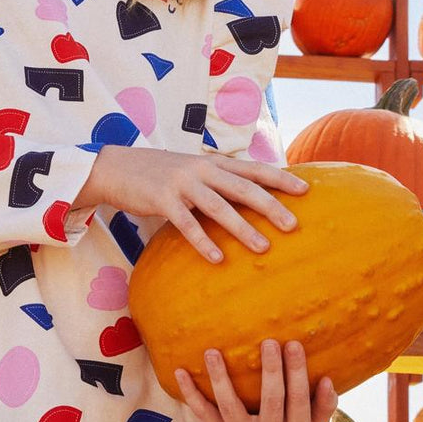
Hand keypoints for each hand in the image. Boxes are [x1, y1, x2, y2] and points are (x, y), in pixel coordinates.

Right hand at [74, 145, 307, 262]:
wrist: (116, 167)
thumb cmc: (159, 172)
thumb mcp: (192, 169)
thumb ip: (218, 180)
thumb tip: (248, 197)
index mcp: (212, 163)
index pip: (253, 169)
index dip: (280, 179)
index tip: (306, 191)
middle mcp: (202, 169)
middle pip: (243, 188)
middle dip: (270, 206)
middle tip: (293, 225)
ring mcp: (182, 183)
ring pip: (219, 206)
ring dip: (243, 228)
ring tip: (264, 248)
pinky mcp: (162, 200)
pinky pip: (186, 224)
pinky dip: (203, 242)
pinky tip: (218, 258)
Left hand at [174, 339, 337, 421]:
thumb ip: (323, 407)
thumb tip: (327, 380)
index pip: (298, 401)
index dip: (297, 373)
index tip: (294, 344)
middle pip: (271, 402)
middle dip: (271, 371)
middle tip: (269, 342)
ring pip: (231, 407)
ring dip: (220, 378)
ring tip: (212, 352)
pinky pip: (204, 415)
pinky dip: (190, 394)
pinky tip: (180, 372)